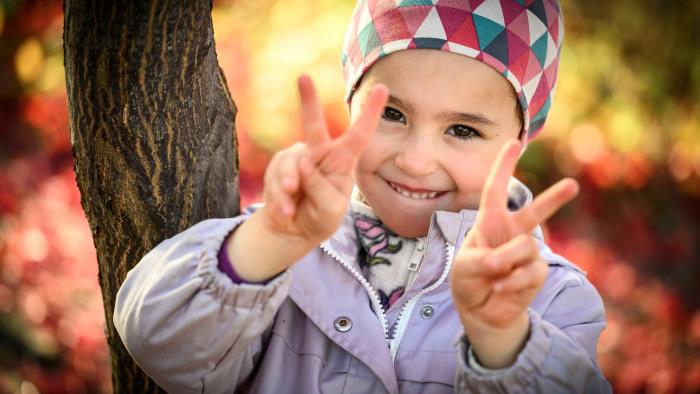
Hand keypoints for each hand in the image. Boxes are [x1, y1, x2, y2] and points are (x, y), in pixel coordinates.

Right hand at [260, 74, 388, 243]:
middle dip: (308, 101)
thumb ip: (320, 187)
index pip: (360, 135)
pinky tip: (285, 210)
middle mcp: (320, 154)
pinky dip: (279, 196)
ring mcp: (297, 159)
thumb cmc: (320, 218)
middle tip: (303, 77)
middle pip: (313, 124)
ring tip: (292, 208)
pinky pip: (276, 175)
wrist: (293, 230)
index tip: (382, 89)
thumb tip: (303, 163)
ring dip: (289, 186)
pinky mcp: (279, 167)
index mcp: (342, 162)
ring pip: (291, 163)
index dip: (370, 112)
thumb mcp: (330, 210)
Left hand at [449, 140, 578, 366]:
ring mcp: (526, 252)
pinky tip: (501, 290)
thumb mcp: (466, 267)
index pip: (495, 190)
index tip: (513, 142)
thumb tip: (510, 261)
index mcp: (490, 221)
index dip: (503, 166)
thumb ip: (485, 259)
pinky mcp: (536, 272)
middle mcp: (512, 232)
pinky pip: (529, 272)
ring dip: (506, 264)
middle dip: (554, 199)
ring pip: (525, 248)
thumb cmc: (468, 280)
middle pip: (534, 211)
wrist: (481, 311)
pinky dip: (512, 283)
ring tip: (494, 277)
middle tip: (573, 185)